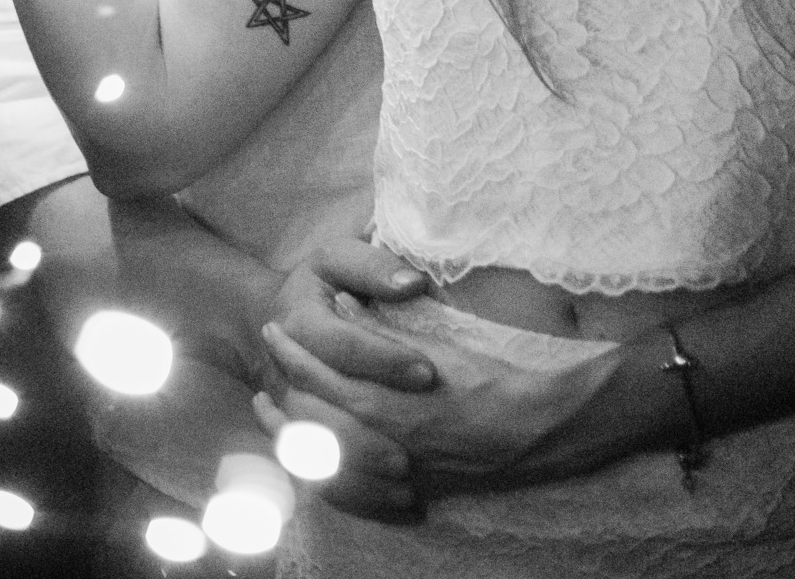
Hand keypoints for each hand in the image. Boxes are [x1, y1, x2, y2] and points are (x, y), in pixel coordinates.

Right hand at [246, 241, 431, 520]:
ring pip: (321, 452)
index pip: (346, 346)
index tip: (428, 373)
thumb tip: (410, 283)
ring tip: (407, 480)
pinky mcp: (297, 434)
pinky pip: (319, 473)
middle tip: (413, 452)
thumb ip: (372, 267)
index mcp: (303, 323)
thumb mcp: (336, 259)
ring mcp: (291, 410)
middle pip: (329, 414)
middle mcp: (289, 374)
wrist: (261, 315)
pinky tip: (397, 499)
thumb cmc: (310, 284)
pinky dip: (354, 490)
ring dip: (361, 469)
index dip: (387, 360)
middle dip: (371, 437)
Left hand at [257, 306, 623, 491]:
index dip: (291, 351)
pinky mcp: (400, 489)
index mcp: (381, 402)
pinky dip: (317, 475)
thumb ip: (377, 329)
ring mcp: (385, 473)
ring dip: (288, 432)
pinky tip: (306, 460)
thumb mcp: (429, 343)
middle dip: (280, 389)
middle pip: (306, 419)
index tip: (275, 330)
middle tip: (266, 366)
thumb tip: (338, 302)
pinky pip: (344, 493)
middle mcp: (375, 443)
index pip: (316, 376)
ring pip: (317, 459)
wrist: (527, 431)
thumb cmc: (483, 378)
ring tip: (271, 411)